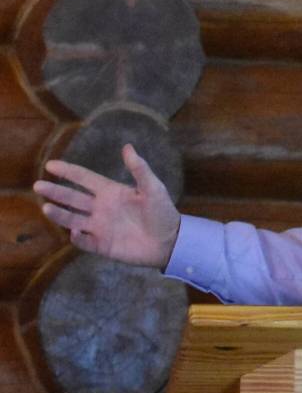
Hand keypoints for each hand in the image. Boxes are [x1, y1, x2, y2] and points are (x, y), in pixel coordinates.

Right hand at [34, 144, 181, 268]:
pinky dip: (77, 239)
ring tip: (46, 207)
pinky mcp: (103, 245)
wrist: (172, 241)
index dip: (68, 172)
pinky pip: (85, 242)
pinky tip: (74, 233)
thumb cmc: (163, 213)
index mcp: (111, 192)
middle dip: (56, 191)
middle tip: (38, 186)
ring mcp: (101, 227)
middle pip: (73, 198)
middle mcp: (101, 208)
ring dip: (60, 214)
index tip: (50, 165)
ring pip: (73, 219)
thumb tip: (128, 147)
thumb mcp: (153, 188)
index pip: (84, 179)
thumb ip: (139, 169)